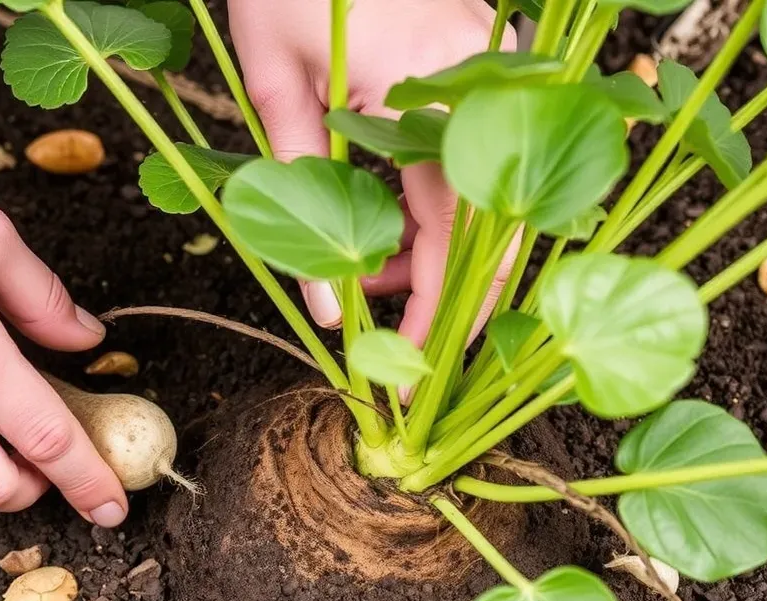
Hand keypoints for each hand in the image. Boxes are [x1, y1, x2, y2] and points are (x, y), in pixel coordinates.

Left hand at [229, 0, 516, 343]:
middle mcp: (483, 87)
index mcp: (436, 95)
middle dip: (438, 287)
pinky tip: (380, 216)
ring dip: (428, 246)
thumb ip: (301, 195)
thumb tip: (324, 308)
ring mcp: (490, 73)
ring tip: (357, 266)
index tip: (412, 367)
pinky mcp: (479, 66)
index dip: (438, 312)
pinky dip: (432, 201)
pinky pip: (472, 160)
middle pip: (488, 225)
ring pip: (482, 197)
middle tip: (376, 319)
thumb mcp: (277, 87)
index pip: (458, 235)